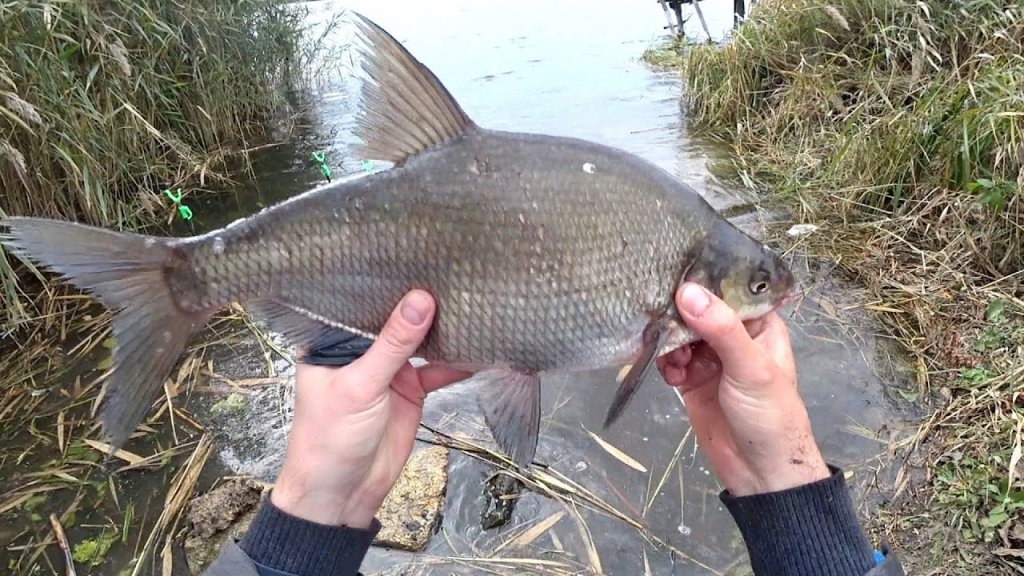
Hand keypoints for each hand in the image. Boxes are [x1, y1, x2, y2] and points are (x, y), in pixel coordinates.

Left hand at [270, 290, 470, 527]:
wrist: (344, 493)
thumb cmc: (331, 437)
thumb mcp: (361, 386)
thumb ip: (392, 344)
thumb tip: (421, 299)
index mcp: (332, 341)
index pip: (360, 302)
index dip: (384, 281)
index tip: (415, 252)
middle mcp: (359, 350)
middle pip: (393, 318)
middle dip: (418, 300)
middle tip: (452, 267)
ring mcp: (387, 370)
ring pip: (419, 341)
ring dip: (442, 329)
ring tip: (471, 300)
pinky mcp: (409, 390)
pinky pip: (437, 370)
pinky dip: (457, 362)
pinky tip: (479, 349)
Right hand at [657, 283, 829, 496]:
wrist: (759, 472)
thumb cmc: (770, 415)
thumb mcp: (751, 367)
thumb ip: (720, 328)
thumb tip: (686, 291)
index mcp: (759, 324)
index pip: (728, 288)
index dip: (703, 279)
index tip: (675, 271)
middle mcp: (733, 335)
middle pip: (698, 309)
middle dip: (679, 313)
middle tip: (661, 316)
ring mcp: (711, 357)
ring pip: (680, 333)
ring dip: (670, 342)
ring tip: (671, 356)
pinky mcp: (691, 378)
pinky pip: (670, 358)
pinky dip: (666, 363)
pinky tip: (671, 376)